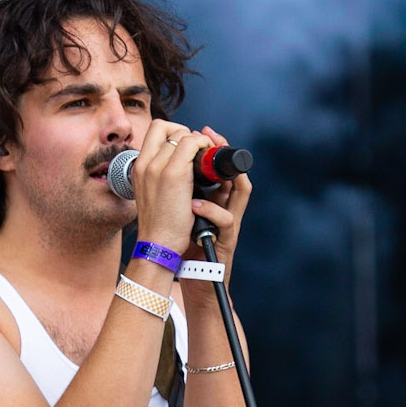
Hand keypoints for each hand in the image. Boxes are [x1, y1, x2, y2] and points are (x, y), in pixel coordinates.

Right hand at [126, 119, 213, 257]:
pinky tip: (208, 160)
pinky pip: (191, 144)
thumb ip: (157, 175)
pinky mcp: (174, 173)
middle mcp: (144, 163)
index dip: (171, 132)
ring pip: (180, 133)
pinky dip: (203, 146)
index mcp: (138, 167)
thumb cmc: (158, 224)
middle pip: (164, 126)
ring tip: (204, 155)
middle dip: (184, 132)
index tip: (183, 146)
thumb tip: (175, 163)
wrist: (157, 244)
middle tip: (195, 148)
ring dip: (196, 140)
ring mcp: (157, 166)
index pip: (153, 132)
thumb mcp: (150, 193)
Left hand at [184, 125, 250, 283]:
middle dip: (225, 154)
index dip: (214, 145)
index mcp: (213, 196)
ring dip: (223, 179)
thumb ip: (180, 187)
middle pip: (236, 172)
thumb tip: (165, 161)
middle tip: (212, 139)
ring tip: (205, 167)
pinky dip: (211, 211)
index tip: (204, 131)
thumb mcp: (180, 208)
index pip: (220, 166)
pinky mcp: (225, 240)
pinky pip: (226, 220)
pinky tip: (195, 206)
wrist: (186, 275)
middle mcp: (224, 206)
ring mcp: (226, 222)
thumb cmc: (183, 241)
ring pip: (240, 192)